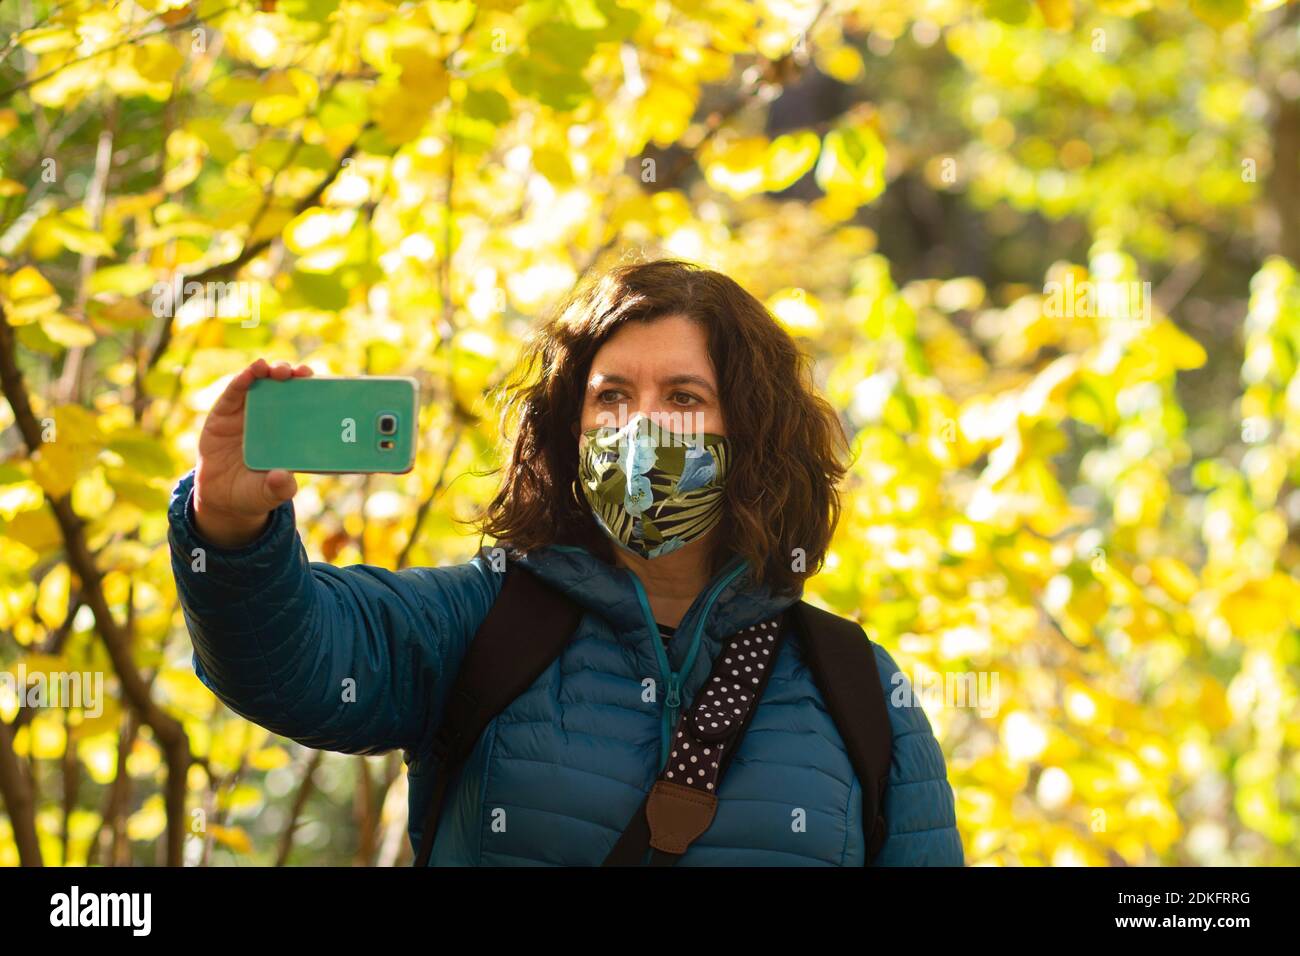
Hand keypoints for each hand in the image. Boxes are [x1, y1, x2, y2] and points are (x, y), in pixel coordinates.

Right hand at [193, 359, 312, 547]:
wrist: (221, 498)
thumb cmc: (254, 492)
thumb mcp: (269, 494)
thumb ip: (280, 488)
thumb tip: (284, 477)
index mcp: (291, 432)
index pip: (307, 404)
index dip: (314, 390)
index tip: (326, 383)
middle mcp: (272, 416)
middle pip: (286, 387)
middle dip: (294, 375)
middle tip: (301, 373)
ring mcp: (248, 412)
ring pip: (261, 383)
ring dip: (269, 371)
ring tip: (274, 370)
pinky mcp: (224, 413)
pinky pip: (233, 392)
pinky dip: (241, 380)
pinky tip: (249, 374)